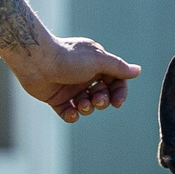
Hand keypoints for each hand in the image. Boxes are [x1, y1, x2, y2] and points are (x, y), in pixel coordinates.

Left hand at [10, 38, 140, 123]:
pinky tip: (71, 112)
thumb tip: (137, 71)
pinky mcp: (56, 98)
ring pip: (86, 105)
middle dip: (102, 100)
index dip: (119, 92)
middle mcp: (84, 75)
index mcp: (96, 63)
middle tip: (96, 101)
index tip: (117, 102)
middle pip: (102, 94)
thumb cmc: (69, 58)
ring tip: (81, 105)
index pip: (115, 80)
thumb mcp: (98, 60)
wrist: (37, 61)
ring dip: (87, 108)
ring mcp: (70, 87)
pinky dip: (72, 115)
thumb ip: (118, 68)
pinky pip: (69, 112)